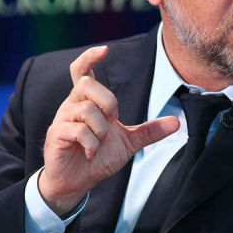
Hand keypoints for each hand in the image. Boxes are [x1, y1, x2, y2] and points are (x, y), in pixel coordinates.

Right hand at [38, 46, 179, 216]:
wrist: (77, 183)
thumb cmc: (98, 158)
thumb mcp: (129, 142)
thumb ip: (150, 131)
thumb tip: (177, 122)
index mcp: (87, 102)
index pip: (82, 71)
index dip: (90, 58)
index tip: (104, 49)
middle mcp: (72, 105)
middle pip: (88, 85)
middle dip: (108, 103)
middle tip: (112, 121)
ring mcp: (62, 119)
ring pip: (87, 109)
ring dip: (101, 129)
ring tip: (98, 143)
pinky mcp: (56, 135)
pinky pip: (78, 130)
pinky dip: (91, 143)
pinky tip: (90, 152)